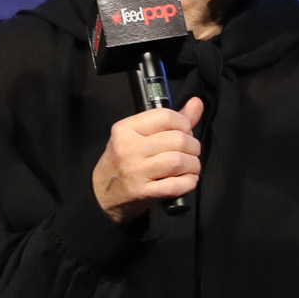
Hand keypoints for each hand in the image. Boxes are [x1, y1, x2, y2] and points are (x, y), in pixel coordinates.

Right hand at [91, 98, 204, 220]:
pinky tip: (187, 180)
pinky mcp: (142, 192)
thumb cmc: (123, 162)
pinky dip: (188, 182)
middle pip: (177, 139)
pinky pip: (175, 185)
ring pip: (178, 161)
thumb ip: (169, 121)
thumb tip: (196, 103)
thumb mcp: (138, 136)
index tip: (186, 132)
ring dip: (193, 165)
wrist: (102, 194)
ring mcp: (135, 171)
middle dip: (193, 146)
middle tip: (191, 152)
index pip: (166, 116)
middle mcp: (129, 148)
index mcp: (126, 129)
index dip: (184, 123)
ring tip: (190, 167)